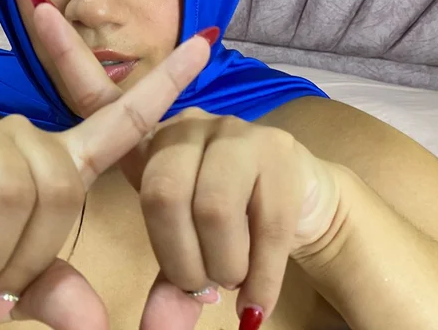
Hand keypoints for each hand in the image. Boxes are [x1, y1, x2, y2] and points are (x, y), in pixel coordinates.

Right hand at [0, 1, 213, 329]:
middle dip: (30, 256)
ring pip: (17, 194)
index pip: (121, 118)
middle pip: (63, 187)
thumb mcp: (24, 290)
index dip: (165, 84)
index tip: (206, 42)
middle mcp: (23, 138)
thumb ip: (60, 293)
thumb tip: (95, 323)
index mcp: (59, 164)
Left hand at [136, 109, 342, 329]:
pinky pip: (268, 224)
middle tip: (203, 288)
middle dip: (184, 260)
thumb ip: (170, 282)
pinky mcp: (280, 150)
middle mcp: (189, 127)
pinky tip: (257, 302)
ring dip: (223, 264)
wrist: (301, 193)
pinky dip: (262, 278)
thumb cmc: (232, 216)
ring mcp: (236, 132)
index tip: (183, 280)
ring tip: (231, 282)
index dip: (161, 242)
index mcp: (152, 143)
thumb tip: (154, 329)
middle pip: (165, 196)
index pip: (136, 190)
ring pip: (214, 208)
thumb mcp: (191, 244)